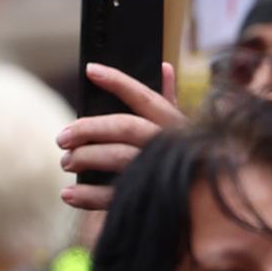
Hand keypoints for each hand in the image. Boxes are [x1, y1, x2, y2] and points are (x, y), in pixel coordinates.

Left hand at [57, 63, 184, 210]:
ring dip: (85, 158)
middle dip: (89, 128)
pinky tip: (69, 193)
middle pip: (124, 126)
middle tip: (62, 137)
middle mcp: (170, 144)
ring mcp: (160, 171)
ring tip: (66, 161)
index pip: (144, 97)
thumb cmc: (188, 159)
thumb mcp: (184, 129)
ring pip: (117, 157)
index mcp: (176, 124)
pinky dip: (86, 196)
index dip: (118, 81)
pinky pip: (113, 196)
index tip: (90, 70)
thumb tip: (163, 66)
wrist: (209, 204)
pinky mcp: (149, 198)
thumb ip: (169, 100)